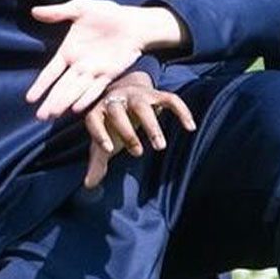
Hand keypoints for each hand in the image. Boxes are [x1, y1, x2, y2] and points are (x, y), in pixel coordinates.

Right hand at [25, 0, 183, 120]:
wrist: (134, 22)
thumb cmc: (107, 14)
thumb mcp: (80, 9)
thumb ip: (58, 13)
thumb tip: (34, 11)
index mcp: (69, 52)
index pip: (51, 72)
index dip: (41, 85)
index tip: (29, 99)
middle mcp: (79, 66)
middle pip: (62, 87)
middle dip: (51, 101)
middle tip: (40, 116)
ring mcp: (94, 72)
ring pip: (76, 91)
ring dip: (65, 103)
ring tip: (53, 115)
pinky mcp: (110, 75)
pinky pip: (96, 89)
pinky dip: (87, 98)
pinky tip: (77, 109)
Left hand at [79, 71, 194, 188]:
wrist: (125, 93)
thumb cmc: (111, 124)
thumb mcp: (103, 142)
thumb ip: (98, 162)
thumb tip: (89, 185)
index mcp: (99, 112)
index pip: (93, 120)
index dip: (99, 134)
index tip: (108, 149)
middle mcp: (116, 100)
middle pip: (118, 112)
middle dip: (127, 132)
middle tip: (138, 153)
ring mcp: (136, 96)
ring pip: (142, 106)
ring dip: (151, 126)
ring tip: (160, 146)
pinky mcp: (156, 94)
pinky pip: (170, 99)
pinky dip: (181, 111)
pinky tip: (190, 127)